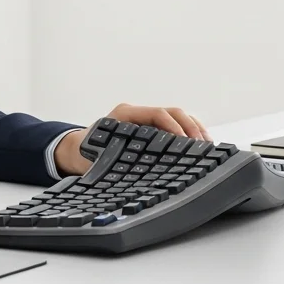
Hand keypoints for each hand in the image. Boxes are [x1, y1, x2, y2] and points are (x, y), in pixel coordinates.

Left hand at [55, 103, 211, 176]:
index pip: (156, 113)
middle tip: (203, 147)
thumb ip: (111, 162)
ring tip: (208, 147)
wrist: (75, 150)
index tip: (185, 143)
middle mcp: (137, 113)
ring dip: (194, 130)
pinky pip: (174, 125)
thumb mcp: (96, 158)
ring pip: (177, 117)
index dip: (173, 127)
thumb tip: (128, 171)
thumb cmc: (85, 154)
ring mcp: (145, 119)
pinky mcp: (151, 128)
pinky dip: (188, 133)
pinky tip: (199, 147)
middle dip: (190, 128)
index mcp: (124, 114)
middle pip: (172, 112)